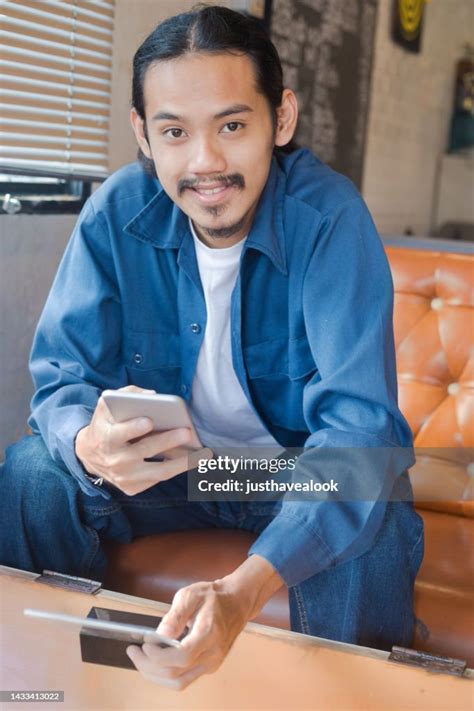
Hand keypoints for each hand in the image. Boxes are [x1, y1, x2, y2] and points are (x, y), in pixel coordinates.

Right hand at [75, 385, 210, 495]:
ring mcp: (124, 477)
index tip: (148, 420)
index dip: (133, 428)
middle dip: (167, 442)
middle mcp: (115, 460)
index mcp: (106, 438)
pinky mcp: (132, 488)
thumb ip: (126, 394)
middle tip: (187, 432)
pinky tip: (193, 461)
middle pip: (144, 451)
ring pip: (158, 472)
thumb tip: (151, 395)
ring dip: (182, 463)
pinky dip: (176, 470)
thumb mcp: (106, 405)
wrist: (90, 454)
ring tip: (203, 454)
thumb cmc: (106, 424)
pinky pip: (158, 479)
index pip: (119, 434)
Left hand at [126, 555, 282, 688]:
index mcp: (209, 634)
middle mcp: (212, 654)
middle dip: (148, 666)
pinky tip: (156, 660)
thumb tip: (160, 636)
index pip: (181, 657)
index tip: (143, 644)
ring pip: (178, 683)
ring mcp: (212, 663)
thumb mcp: (191, 594)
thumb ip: (175, 616)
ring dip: (155, 675)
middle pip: (175, 675)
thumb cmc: (214, 596)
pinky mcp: (209, 667)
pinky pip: (184, 679)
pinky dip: (165, 674)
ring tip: (141, 658)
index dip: (158, 656)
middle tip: (133, 651)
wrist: (237, 602)